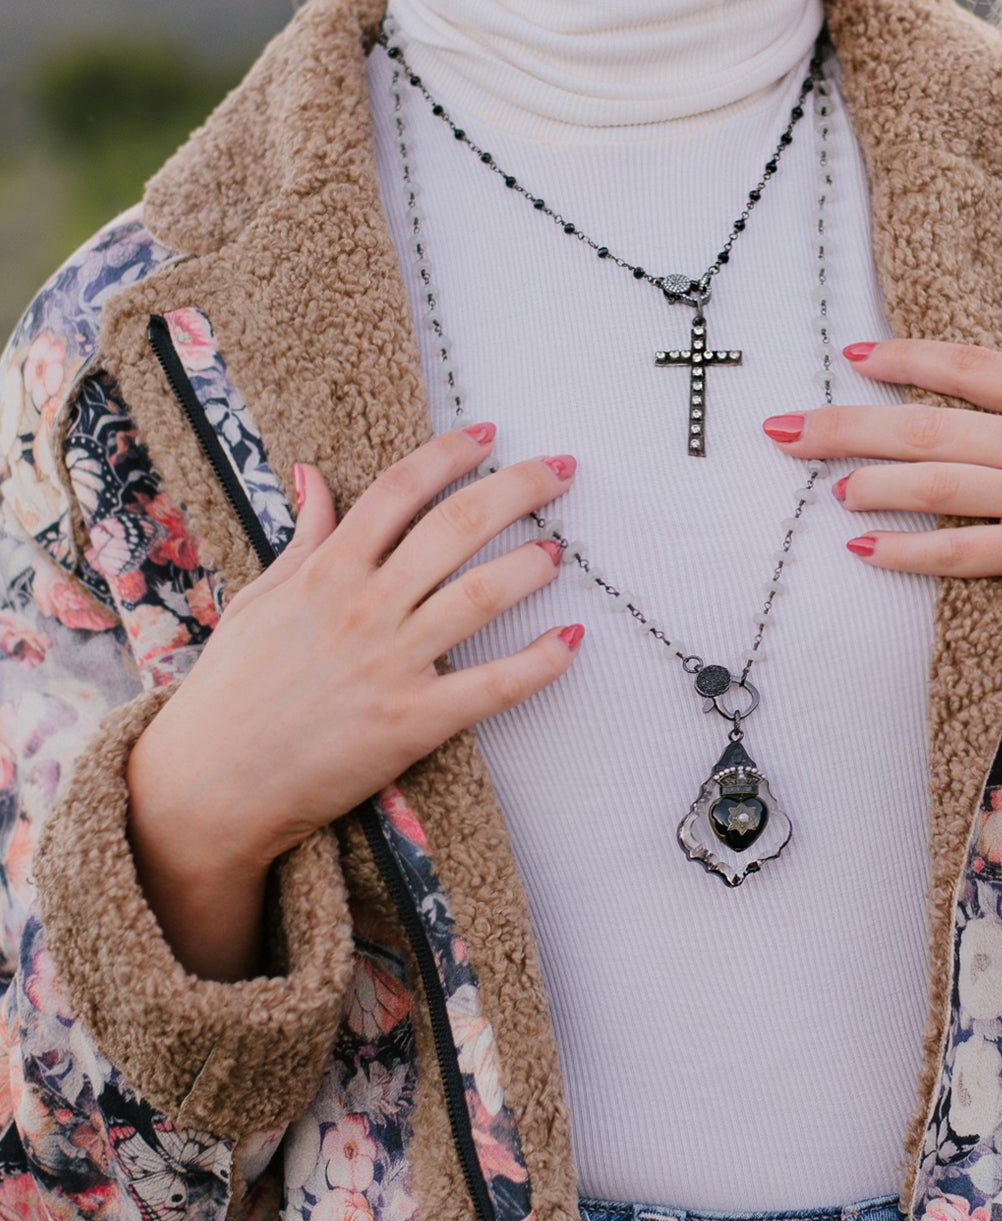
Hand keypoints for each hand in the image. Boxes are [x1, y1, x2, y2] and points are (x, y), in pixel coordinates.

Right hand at [128, 425, 581, 977]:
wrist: (209, 786)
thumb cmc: (229, 692)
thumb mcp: (258, 600)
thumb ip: (301, 538)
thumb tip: (314, 477)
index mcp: (326, 572)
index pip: (397, 491)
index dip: (447, 455)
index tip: (488, 434)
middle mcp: (364, 607)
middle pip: (455, 527)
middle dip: (518, 489)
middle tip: (562, 470)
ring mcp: (391, 663)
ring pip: (480, 596)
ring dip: (530, 566)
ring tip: (558, 554)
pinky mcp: (412, 722)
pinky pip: (492, 686)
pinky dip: (540, 663)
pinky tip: (572, 641)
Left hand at [763, 335, 1001, 713]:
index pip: (970, 364)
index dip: (906, 356)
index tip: (852, 353)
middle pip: (929, 421)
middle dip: (846, 422)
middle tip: (782, 427)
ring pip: (937, 482)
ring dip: (871, 481)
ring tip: (823, 484)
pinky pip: (963, 551)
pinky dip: (909, 551)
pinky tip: (865, 551)